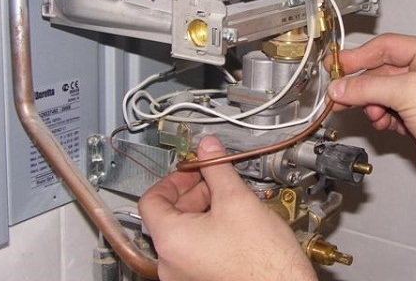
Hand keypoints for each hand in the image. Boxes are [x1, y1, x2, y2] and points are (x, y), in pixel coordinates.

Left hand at [139, 136, 316, 280]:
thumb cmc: (263, 259)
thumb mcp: (237, 200)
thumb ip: (217, 168)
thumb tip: (209, 148)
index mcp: (171, 241)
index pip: (151, 199)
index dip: (173, 178)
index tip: (192, 170)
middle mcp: (171, 263)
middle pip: (169, 216)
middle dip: (194, 192)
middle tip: (216, 181)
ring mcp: (184, 276)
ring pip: (184, 233)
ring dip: (204, 211)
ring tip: (231, 202)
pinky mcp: (200, 280)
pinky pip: (195, 250)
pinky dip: (209, 232)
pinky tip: (234, 224)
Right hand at [326, 33, 415, 229]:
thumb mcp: (411, 93)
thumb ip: (370, 87)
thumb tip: (342, 87)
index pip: (388, 47)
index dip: (359, 56)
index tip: (337, 66)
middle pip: (383, 72)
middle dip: (362, 85)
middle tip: (339, 93)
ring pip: (384, 95)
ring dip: (372, 104)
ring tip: (370, 113)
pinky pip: (390, 114)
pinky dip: (381, 119)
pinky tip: (382, 124)